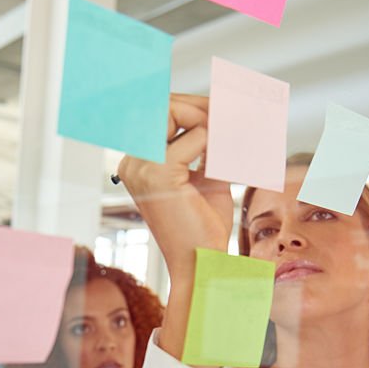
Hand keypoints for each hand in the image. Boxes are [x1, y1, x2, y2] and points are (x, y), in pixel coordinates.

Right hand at [117, 94, 233, 282]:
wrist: (201, 262)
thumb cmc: (203, 226)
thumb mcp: (207, 176)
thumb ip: (210, 147)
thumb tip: (226, 114)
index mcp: (139, 163)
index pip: (159, 114)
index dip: (192, 106)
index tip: (223, 108)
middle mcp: (133, 162)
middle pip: (163, 106)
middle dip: (202, 105)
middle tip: (236, 112)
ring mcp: (141, 166)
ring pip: (175, 112)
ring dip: (211, 120)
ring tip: (235, 136)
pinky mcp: (158, 174)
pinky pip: (196, 138)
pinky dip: (218, 145)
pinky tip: (227, 162)